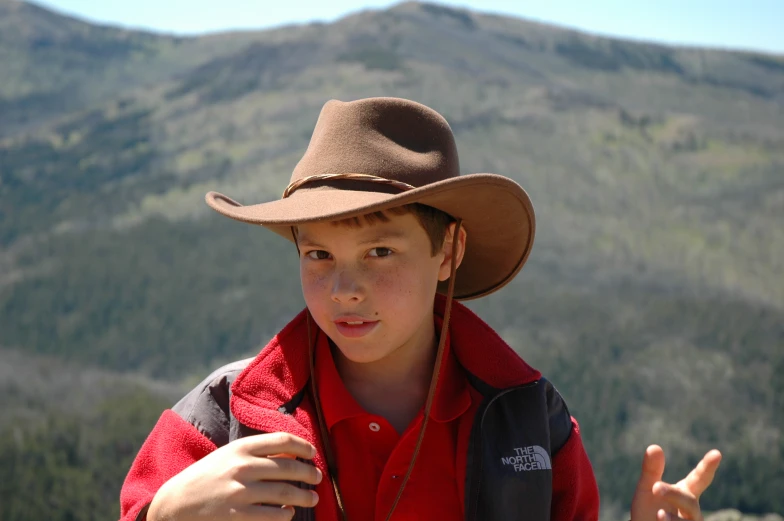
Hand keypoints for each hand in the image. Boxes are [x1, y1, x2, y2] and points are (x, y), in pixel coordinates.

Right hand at [147, 432, 322, 520]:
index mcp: (240, 447)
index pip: (282, 440)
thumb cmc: (206, 476)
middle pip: (289, 467)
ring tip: (312, 497)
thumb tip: (291, 454)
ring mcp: (240, 492)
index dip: (303, 446)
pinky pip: (272, 515)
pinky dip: (286, 514)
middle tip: (317, 477)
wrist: (175, 504)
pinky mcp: (237, 516)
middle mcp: (242, 467)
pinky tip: (289, 513)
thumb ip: (256, 452)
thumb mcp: (228, 455)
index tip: (312, 452)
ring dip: (304, 495)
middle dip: (309, 473)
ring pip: (285, 493)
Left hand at [631, 444, 721, 520]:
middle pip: (690, 501)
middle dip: (674, 494)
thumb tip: (654, 446)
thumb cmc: (647, 511)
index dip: (707, 467)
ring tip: (659, 514)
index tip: (716, 453)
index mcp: (685, 493)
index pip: (699, 479)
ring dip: (672, 517)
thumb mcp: (647, 489)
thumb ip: (651, 471)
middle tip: (656, 488)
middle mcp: (691, 510)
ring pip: (689, 520)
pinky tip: (660, 518)